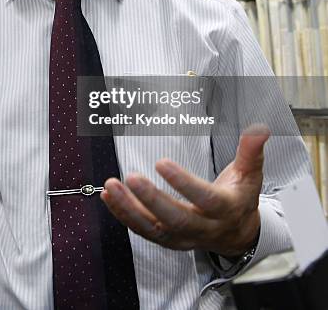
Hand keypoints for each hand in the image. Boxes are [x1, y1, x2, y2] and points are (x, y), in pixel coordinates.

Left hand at [101, 126, 268, 256]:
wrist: (237, 233)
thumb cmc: (239, 197)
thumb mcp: (250, 174)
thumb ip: (251, 151)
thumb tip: (259, 129)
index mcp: (225, 209)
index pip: (205, 199)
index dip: (184, 183)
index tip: (162, 162)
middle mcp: (203, 227)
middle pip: (176, 219)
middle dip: (151, 199)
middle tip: (132, 177)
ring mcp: (183, 237)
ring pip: (154, 229)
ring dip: (129, 209)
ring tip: (111, 186)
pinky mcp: (167, 239)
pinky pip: (143, 230)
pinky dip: (123, 214)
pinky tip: (109, 195)